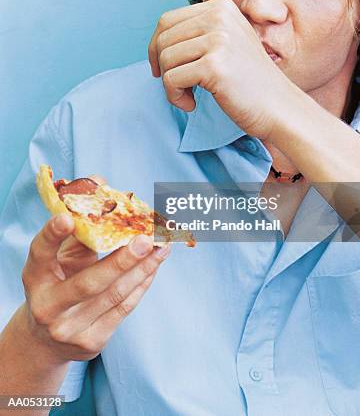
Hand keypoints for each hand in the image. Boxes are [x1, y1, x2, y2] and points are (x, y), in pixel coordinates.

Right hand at [21, 212, 170, 363]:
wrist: (47, 341)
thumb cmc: (59, 283)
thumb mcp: (61, 256)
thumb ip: (81, 225)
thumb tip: (101, 181)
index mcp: (35, 277)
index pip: (41, 252)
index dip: (52, 234)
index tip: (67, 217)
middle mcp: (47, 305)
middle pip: (88, 283)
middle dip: (121, 260)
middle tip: (146, 239)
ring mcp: (69, 328)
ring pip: (113, 295)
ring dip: (143, 269)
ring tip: (162, 248)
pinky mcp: (91, 341)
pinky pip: (123, 309)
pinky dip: (142, 284)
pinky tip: (154, 266)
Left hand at [148, 0, 288, 138]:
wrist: (276, 106)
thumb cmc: (250, 76)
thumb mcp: (234, 31)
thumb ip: (217, 0)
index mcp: (220, 7)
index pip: (166, 21)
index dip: (157, 48)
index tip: (165, 69)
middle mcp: (219, 17)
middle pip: (162, 40)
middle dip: (163, 68)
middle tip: (180, 87)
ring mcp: (218, 40)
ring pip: (165, 60)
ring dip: (170, 86)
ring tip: (189, 96)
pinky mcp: (214, 65)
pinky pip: (171, 80)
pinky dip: (176, 97)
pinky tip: (191, 104)